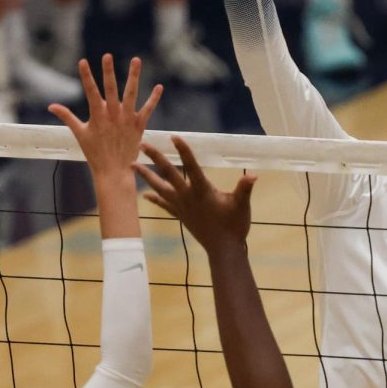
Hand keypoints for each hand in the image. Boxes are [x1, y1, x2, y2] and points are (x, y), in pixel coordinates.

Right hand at [49, 55, 161, 179]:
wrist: (113, 171)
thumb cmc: (94, 153)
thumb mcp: (79, 134)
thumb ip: (67, 117)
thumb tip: (51, 106)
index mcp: (97, 115)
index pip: (90, 91)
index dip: (86, 76)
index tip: (83, 61)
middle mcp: (113, 114)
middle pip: (111, 88)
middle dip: (108, 71)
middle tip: (107, 55)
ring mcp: (127, 119)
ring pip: (131, 93)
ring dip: (133, 76)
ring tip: (136, 60)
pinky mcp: (139, 125)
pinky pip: (147, 109)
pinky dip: (154, 98)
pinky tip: (159, 87)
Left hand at [137, 136, 255, 253]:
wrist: (223, 250)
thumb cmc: (234, 226)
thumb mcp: (242, 205)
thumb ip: (245, 189)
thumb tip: (253, 176)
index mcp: (202, 190)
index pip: (190, 166)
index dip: (182, 150)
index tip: (173, 137)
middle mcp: (187, 196)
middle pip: (168, 174)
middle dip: (155, 158)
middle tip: (142, 144)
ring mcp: (181, 207)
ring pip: (160, 188)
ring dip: (146, 176)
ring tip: (133, 165)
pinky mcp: (180, 216)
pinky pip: (164, 205)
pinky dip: (154, 199)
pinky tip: (144, 195)